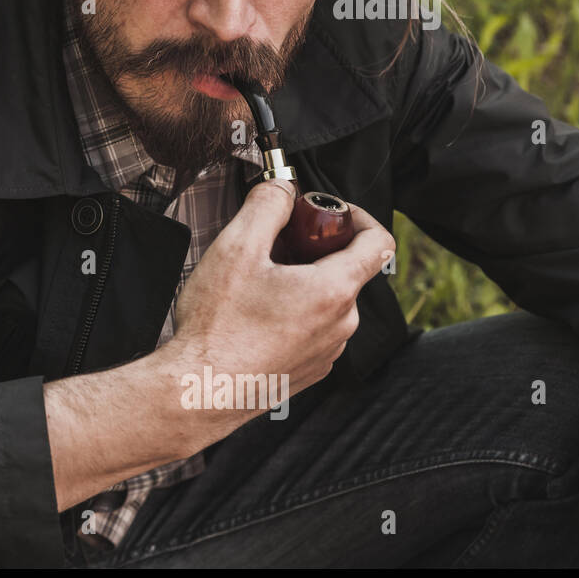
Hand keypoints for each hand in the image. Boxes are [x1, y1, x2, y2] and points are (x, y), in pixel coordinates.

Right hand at [162, 178, 395, 435]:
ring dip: (300, 283)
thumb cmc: (217, 326)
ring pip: (326, 301)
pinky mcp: (308, 371)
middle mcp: (341, 325)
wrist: (200, 389)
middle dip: (313, 250)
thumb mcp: (236, 248)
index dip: (356, 216)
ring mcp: (327, 352)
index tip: (326, 214)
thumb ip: (266, 205)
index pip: (378, 242)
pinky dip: (292, 313)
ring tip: (255, 284)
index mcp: (333, 291)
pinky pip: (312, 330)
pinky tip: (253, 315)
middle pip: (345, 270)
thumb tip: (282, 188)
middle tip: (272, 245)